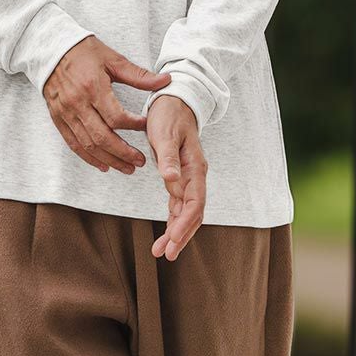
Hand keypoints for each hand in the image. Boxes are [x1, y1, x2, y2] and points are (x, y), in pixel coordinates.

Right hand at [43, 37, 171, 173]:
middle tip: (140, 161)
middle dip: (123, 152)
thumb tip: (166, 81)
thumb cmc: (84, 52)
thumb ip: (139, 75)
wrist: (50, 49)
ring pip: (88, 145)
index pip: (116, 117)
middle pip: (102, 137)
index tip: (147, 126)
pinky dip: (89, 157)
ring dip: (109, 159)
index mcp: (93, 88)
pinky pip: (74, 144)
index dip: (133, 125)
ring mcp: (66, 114)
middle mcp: (77, 104)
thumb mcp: (113, 59)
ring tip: (127, 168)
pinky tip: (104, 165)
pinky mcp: (58, 119)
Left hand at [146, 93, 206, 259]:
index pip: (194, 203)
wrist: (175, 101)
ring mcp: (188, 178)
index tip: (171, 242)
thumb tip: (170, 180)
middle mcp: (195, 176)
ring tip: (160, 251)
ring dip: (176, 232)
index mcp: (195, 168)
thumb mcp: (165, 134)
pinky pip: (179, 205)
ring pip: (186, 212)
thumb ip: (168, 157)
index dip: (184, 225)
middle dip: (181, 235)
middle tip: (165, 255)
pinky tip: (165, 233)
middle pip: (193, 213)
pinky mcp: (179, 178)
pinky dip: (173, 220)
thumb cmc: (169, 115)